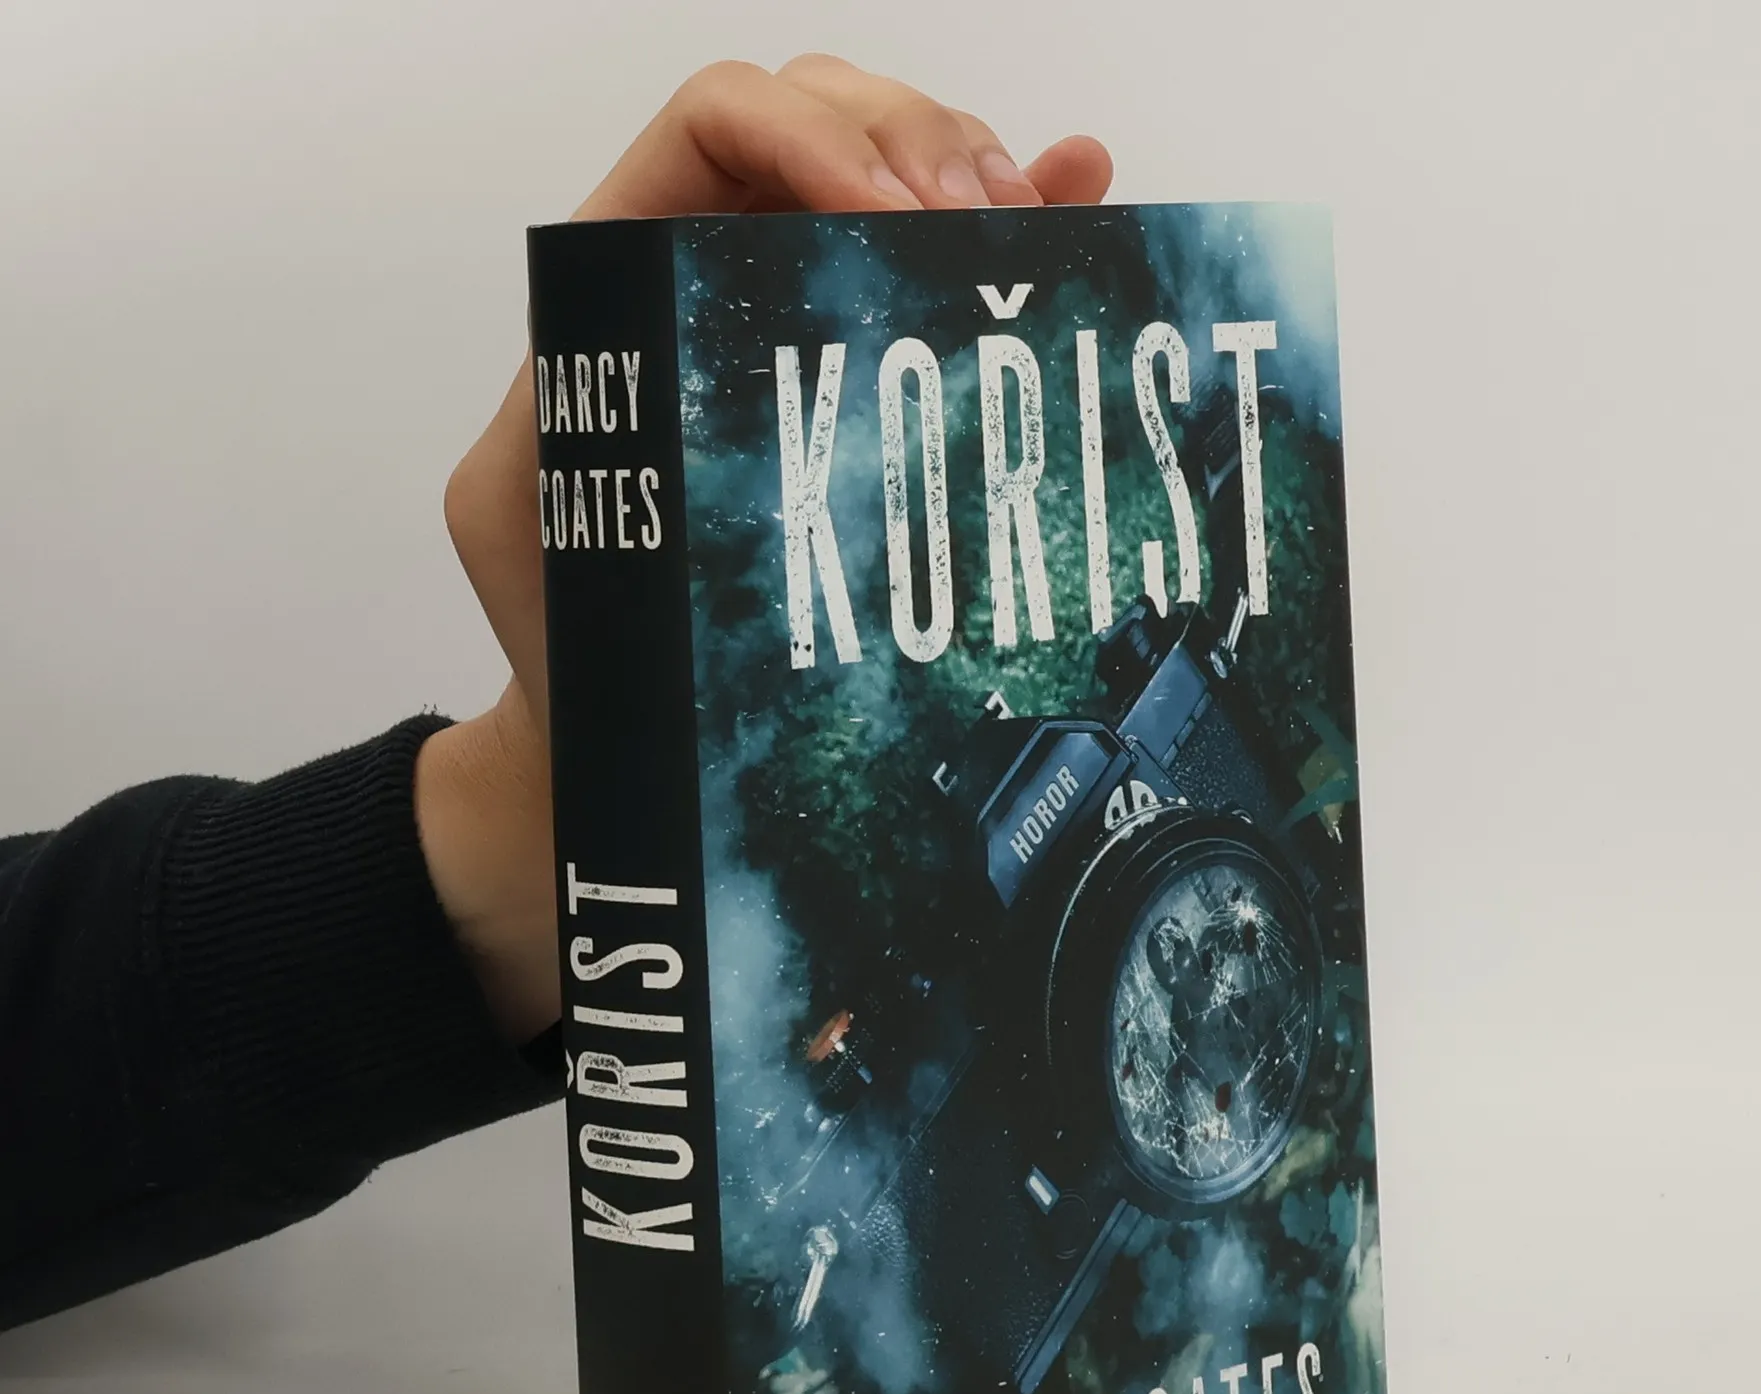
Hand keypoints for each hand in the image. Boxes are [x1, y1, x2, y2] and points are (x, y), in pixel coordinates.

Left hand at [423, 56, 1111, 1042]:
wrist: (622, 748)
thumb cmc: (570, 647)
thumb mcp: (522, 523)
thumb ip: (559, 424)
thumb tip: (645, 346)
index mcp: (622, 289)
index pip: (713, 127)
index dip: (811, 134)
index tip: (893, 217)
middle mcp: (714, 280)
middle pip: (821, 118)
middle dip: (917, 144)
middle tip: (986, 233)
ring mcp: (801, 324)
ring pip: (892, 169)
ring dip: (975, 174)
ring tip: (1030, 233)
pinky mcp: (870, 384)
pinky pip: (942, 268)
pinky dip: (1022, 221)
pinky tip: (1078, 200)